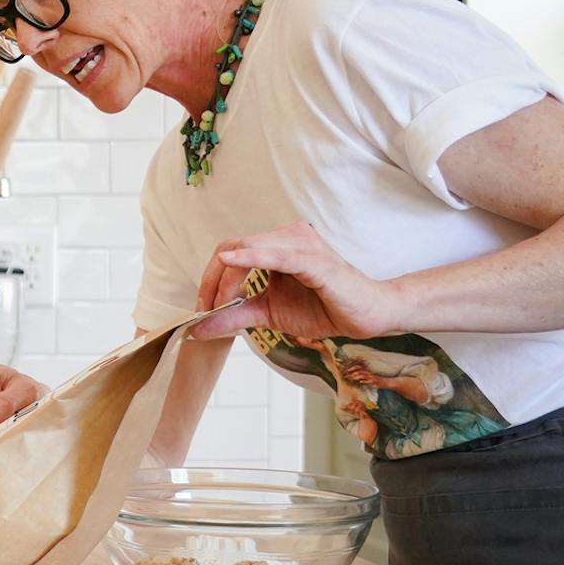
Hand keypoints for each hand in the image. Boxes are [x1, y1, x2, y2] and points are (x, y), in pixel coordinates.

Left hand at [191, 222, 403, 341]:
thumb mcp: (269, 314)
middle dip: (213, 280)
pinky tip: (231, 261)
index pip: (230, 251)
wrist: (366, 316)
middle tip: (206, 310)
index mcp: (275, 246)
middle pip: (233, 247)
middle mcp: (286, 237)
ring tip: (220, 305)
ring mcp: (301, 244)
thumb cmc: (323, 308)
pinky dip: (251, 257)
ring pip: (249, 250)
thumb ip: (235, 316)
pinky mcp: (314, 259)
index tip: (202, 308)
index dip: (210, 278)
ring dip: (227, 279)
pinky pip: (277, 255)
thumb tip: (197, 327)